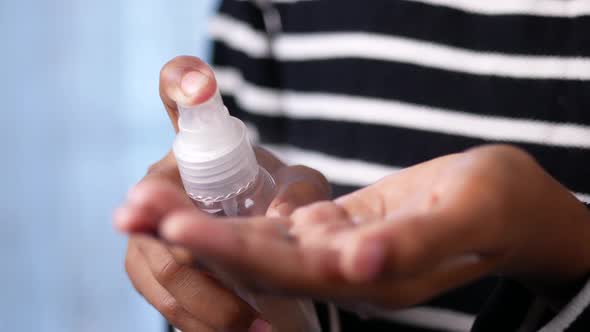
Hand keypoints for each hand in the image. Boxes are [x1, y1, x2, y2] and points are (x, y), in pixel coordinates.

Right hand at [114, 56, 329, 330]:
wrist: (252, 236)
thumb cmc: (275, 199)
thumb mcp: (299, 189)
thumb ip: (301, 194)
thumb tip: (287, 225)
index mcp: (197, 142)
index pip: (178, 89)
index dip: (184, 81)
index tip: (202, 85)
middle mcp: (162, 178)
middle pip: (154, 204)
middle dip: (180, 235)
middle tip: (216, 261)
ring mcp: (148, 226)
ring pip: (160, 265)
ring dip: (204, 298)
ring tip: (256, 325)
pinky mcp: (151, 269)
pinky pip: (167, 301)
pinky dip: (200, 320)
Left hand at [152, 145, 589, 309]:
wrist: (509, 206)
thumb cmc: (500, 204)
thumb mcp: (467, 213)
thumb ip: (413, 243)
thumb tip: (356, 264)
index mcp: (370, 274)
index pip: (286, 267)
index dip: (230, 248)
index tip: (175, 227)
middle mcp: (343, 272)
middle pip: (256, 258)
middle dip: (194, 235)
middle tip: (130, 210)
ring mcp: (337, 251)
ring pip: (259, 242)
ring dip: (204, 222)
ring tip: (148, 202)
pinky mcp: (337, 229)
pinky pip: (279, 228)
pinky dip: (238, 216)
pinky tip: (200, 204)